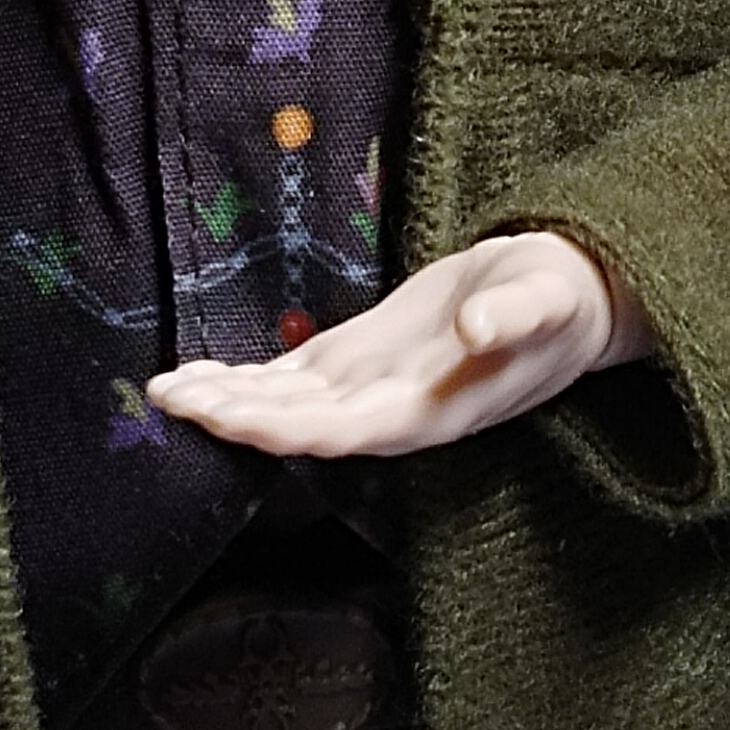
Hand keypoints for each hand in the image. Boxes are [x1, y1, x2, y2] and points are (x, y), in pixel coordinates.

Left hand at [145, 230, 654, 458]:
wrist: (564, 301)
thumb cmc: (558, 300)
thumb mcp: (547, 299)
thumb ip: (513, 316)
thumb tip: (476, 323)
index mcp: (433, 410)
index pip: (347, 429)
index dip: (287, 426)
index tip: (234, 418)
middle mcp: (391, 411)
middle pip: (300, 425)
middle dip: (236, 416)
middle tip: (173, 400)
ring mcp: (369, 389)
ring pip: (285, 405)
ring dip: (226, 402)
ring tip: (165, 390)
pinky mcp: (357, 361)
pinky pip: (290, 380)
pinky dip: (243, 380)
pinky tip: (197, 378)